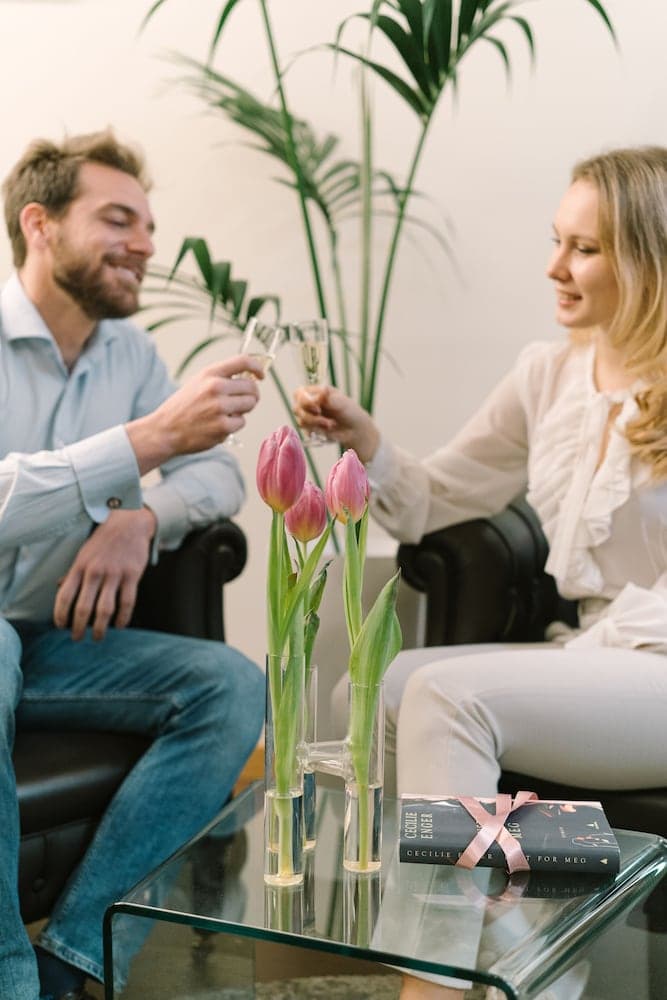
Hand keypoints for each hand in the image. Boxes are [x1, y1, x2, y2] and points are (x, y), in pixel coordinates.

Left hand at [53, 507, 156, 640]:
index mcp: (79, 566)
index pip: (64, 595)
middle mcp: (95, 571)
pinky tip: (120, 625)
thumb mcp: (83, 553)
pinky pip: (127, 602)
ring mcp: (114, 573)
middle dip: (78, 627)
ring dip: (100, 628)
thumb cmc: (104, 540)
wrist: (129, 523)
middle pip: (83, 607)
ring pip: (105, 609)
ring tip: (98, 638)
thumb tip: (60, 588)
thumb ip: (73, 572)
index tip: (60, 626)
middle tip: (77, 638)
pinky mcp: (132, 575)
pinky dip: (123, 618)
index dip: (60, 614)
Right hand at [127, 355, 264, 474]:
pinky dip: (234, 425)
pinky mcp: (222, 427)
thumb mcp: (199, 382)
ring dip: (243, 410)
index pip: (243, 361)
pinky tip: (218, 425)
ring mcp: (219, 408)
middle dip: (251, 395)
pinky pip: (241, 422)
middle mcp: (215, 387)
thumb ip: (222, 377)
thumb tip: (251, 378)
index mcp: (210, 373)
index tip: (261, 375)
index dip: (257, 367)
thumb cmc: (183, 406)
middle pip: (252, 387)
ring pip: (250, 405)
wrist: (165, 430)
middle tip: (242, 402)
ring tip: (225, 413)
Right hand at [293, 385, 379, 462]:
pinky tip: (328, 429)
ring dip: (316, 424)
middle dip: (310, 416)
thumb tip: (321, 391)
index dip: (304, 401)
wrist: (355, 429)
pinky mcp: (311, 428)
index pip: (299, 393)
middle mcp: (310, 403)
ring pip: (301, 421)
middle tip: (325, 419)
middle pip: (297, 408)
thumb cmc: (349, 411)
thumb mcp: (341, 402)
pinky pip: (306, 430)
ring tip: (331, 424)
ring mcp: (309, 415)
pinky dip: (317, 430)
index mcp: (315, 392)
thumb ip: (328, 398)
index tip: (318, 408)